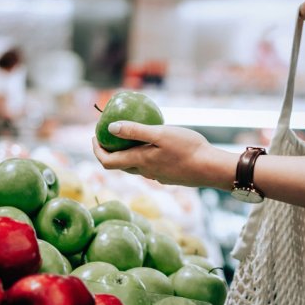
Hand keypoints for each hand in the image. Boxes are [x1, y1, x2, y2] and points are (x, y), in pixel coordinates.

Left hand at [92, 122, 234, 189]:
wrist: (210, 168)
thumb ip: (135, 131)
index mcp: (139, 162)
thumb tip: (110, 128)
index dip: (96, 151)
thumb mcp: (160, 133)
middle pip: (119, 165)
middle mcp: (145, 172)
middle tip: (107, 135)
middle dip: (109, 151)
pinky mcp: (168, 176)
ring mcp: (157, 176)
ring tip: (129, 137)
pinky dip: (142, 156)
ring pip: (134, 167)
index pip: (107, 162)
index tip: (94, 137)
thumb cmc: (188, 148)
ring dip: (126, 154)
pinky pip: (149, 167)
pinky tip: (153, 145)